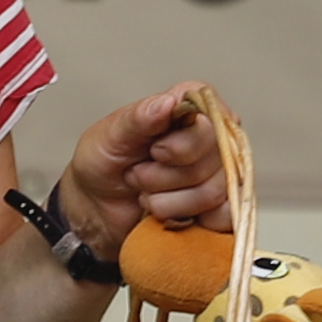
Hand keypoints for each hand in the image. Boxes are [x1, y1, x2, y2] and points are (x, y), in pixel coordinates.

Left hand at [56, 88, 232, 238]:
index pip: (211, 115)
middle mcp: (211, 135)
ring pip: (214, 191)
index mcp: (188, 106)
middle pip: (215, 156)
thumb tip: (167, 103)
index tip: (154, 151)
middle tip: (137, 175)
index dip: (183, 142)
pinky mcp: (221, 205)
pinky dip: (189, 219)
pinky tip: (168, 215)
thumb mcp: (109, 137)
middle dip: (165, 175)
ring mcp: (220, 171)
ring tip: (145, 195)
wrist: (97, 208)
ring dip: (169, 201)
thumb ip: (139, 118)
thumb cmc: (104, 164)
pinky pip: (225, 217)